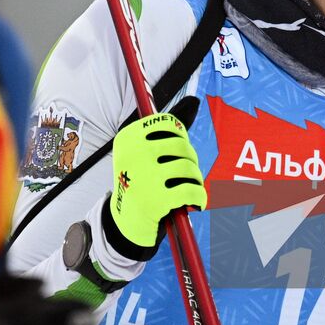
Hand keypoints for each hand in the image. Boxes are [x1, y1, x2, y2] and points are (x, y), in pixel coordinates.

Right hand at [103, 96, 205, 259]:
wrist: (124, 224)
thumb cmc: (140, 181)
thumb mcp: (144, 153)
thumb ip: (167, 129)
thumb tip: (195, 100)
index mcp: (128, 138)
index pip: (167, 123)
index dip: (181, 136)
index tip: (179, 149)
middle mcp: (133, 153)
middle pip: (181, 145)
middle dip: (190, 160)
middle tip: (188, 173)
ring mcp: (144, 176)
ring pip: (189, 168)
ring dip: (196, 180)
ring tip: (192, 188)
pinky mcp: (155, 200)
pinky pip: (192, 191)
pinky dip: (199, 198)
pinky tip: (197, 203)